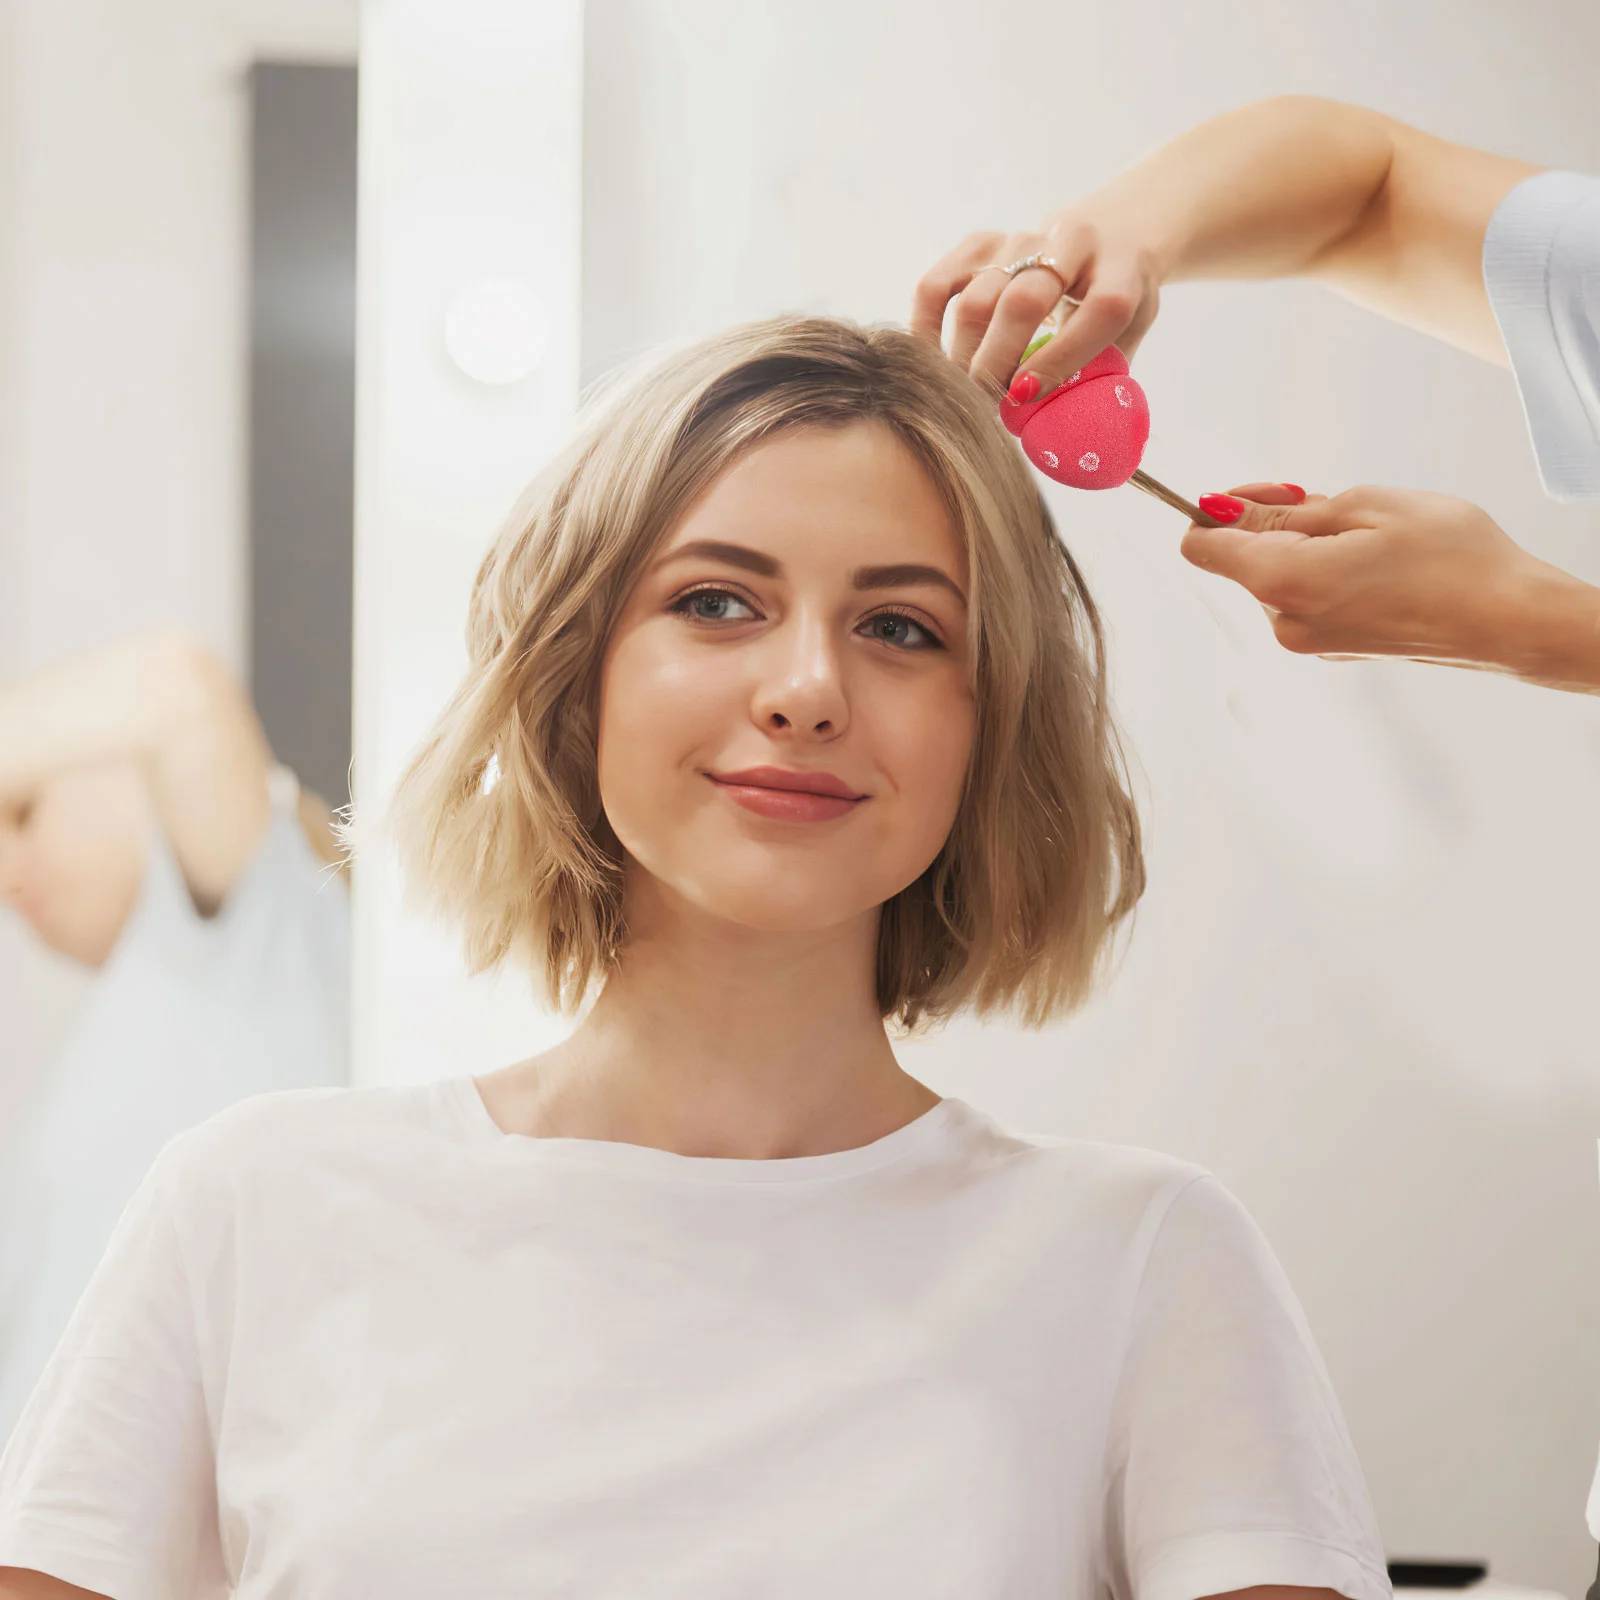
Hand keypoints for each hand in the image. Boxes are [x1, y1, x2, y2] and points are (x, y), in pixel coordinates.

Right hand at [909, 203, 1164, 399]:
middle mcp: (1073, 242)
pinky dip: (925, 328)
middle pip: (1022, 302)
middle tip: (984, 406)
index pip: (1096, 311)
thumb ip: (1102, 379)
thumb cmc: (1114, 298)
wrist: (1107, 232)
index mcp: (1121, 270)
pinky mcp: (982, 241)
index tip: (1024, 399)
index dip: (1059, 360)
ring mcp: (1022, 237)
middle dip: (997, 364)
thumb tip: (1060, 445)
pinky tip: (932, 363)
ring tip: (962, 391)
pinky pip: (938, 285)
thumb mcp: (1129, 333)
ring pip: (975, 299)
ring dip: (961, 356)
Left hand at [1179, 483, 1599, 692]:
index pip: (1201, 547)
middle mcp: (1283, 621)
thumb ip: (1283, 512)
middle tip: (1330, 502)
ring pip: (1277, 577)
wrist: (1510, 620)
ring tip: (1367, 536)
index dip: (1218, 511)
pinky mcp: (1331, 649)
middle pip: (1242, 560)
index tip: (1263, 492)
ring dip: (1303, 547)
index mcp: (1282, 581)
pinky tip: (1374, 565)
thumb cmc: (1450, 557)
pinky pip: (1304, 598)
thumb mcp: (1364, 507)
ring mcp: (1307, 642)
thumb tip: (1221, 512)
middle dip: (1274, 524)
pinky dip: (1322, 573)